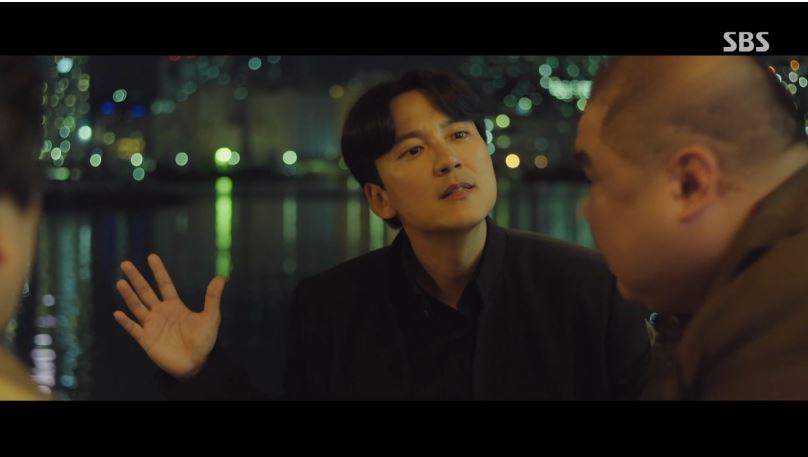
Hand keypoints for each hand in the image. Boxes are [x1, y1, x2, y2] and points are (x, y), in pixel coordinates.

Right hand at [113, 253, 224, 379]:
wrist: (198, 364)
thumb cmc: (205, 341)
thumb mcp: (211, 317)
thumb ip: (212, 298)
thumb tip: (220, 277)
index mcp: (175, 306)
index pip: (164, 284)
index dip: (158, 271)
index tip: (151, 257)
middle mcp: (161, 313)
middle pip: (146, 292)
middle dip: (136, 278)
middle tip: (125, 264)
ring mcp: (152, 326)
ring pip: (137, 307)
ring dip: (128, 295)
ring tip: (120, 282)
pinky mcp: (146, 340)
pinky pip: (134, 329)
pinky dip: (126, 322)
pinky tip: (118, 313)